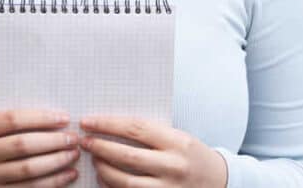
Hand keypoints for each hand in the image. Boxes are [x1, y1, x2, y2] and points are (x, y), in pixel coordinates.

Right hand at [0, 110, 78, 186]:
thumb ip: (10, 122)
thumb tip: (55, 118)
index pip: (13, 119)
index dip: (42, 118)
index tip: (64, 118)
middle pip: (23, 145)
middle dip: (54, 141)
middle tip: (74, 138)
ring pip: (28, 170)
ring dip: (57, 162)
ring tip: (74, 155)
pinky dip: (52, 182)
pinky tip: (67, 175)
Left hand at [80, 116, 226, 187]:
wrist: (218, 182)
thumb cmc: (194, 156)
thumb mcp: (180, 138)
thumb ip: (153, 134)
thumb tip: (114, 126)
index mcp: (178, 142)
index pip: (136, 127)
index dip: (108, 124)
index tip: (89, 122)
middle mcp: (173, 165)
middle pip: (126, 154)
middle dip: (100, 146)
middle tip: (84, 141)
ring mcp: (167, 187)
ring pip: (124, 180)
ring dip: (103, 169)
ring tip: (94, 159)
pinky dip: (112, 187)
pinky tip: (105, 179)